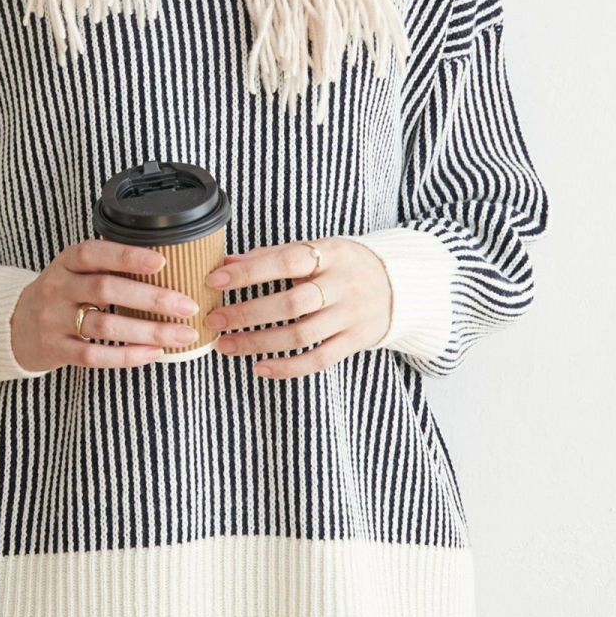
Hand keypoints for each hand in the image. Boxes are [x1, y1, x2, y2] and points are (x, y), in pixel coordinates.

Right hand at [10, 238, 203, 371]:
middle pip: (106, 289)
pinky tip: (152, 354)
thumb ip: (107, 265)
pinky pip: (93, 355)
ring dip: (147, 331)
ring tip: (181, 335)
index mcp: (66, 261)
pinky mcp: (56, 349)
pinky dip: (126, 356)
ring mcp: (54, 320)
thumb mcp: (74, 269)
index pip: (95, 253)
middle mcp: (58, 287)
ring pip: (104, 325)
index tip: (162, 262)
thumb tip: (167, 264)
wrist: (15, 325)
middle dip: (151, 298)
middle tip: (187, 306)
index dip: (127, 256)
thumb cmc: (60, 294)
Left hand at [202, 237, 393, 377]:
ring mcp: (350, 316)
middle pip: (292, 303)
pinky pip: (318, 359)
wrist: (401, 285)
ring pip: (301, 335)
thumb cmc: (346, 264)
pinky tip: (259, 367)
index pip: (286, 260)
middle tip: (214, 319)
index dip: (250, 271)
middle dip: (247, 313)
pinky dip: (287, 367)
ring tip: (226, 344)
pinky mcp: (355, 342)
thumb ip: (274, 255)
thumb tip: (229, 261)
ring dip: (258, 342)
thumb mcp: (318, 249)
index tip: (216, 280)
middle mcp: (342, 285)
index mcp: (331, 254)